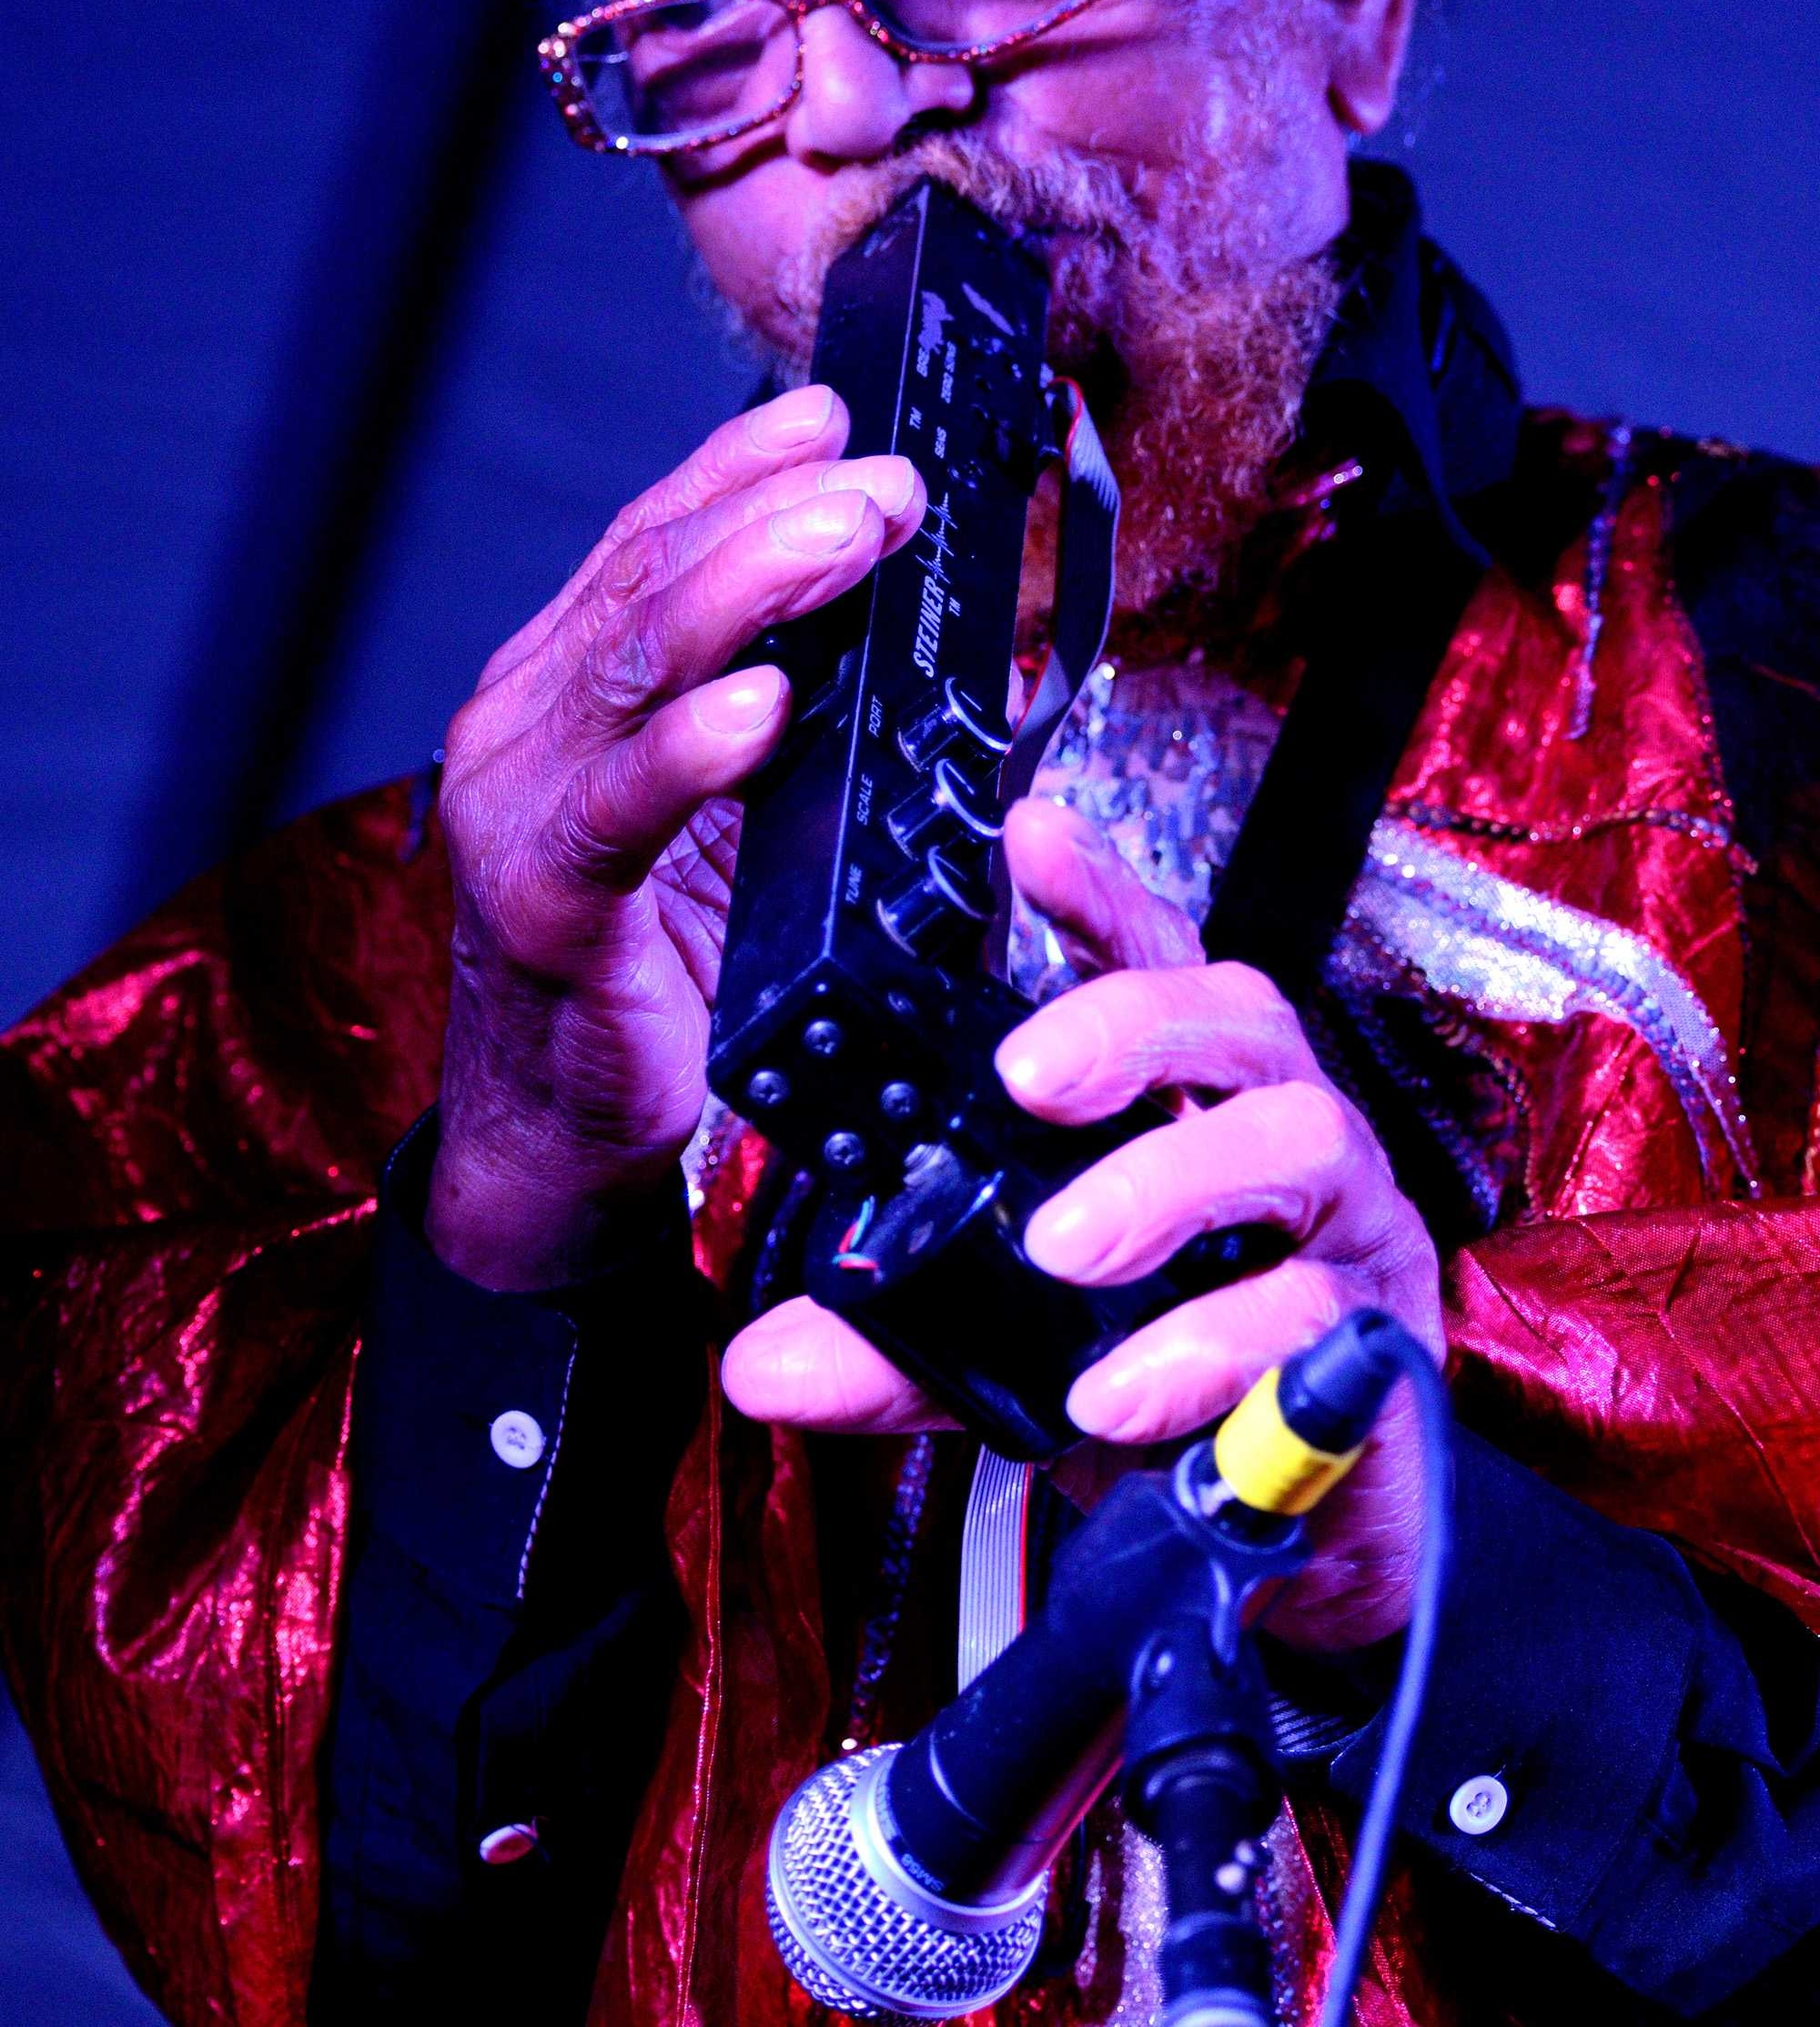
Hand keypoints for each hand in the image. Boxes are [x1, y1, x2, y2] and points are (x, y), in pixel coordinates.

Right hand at [428, 385, 923, 1290]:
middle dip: (776, 515)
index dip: (742, 471)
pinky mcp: (539, 899)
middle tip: (884, 479)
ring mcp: (520, 801)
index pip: (658, 543)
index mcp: (576, 683)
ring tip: (848, 538)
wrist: (563, 1126)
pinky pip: (623, 811)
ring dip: (753, 590)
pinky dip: (695, 752)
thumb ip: (826, 727)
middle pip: (654, 582)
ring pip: (639, 664)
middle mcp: (533, 719)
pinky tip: (765, 710)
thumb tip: (970, 656)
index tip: (837, 413)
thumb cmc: (662, 962)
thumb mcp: (758, 820)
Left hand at [721, 794, 1443, 1650]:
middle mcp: (1276, 1133)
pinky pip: (1314, 1311)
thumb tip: (763, 1363)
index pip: (1152, 960)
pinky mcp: (1376, 1335)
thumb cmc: (1169, 1392)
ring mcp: (1343, 1226)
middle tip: (1026, 1079)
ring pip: (1297, 1134)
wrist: (1299, 1548)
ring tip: (1063, 1248)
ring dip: (1169, 1180)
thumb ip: (900, 1344)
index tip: (1026, 835)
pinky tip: (1122, 1392)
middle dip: (1131, 1022)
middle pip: (1239, 1011)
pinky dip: (1210, 1348)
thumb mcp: (1008, 1355)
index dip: (1098, 891)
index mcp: (1184, 1101)